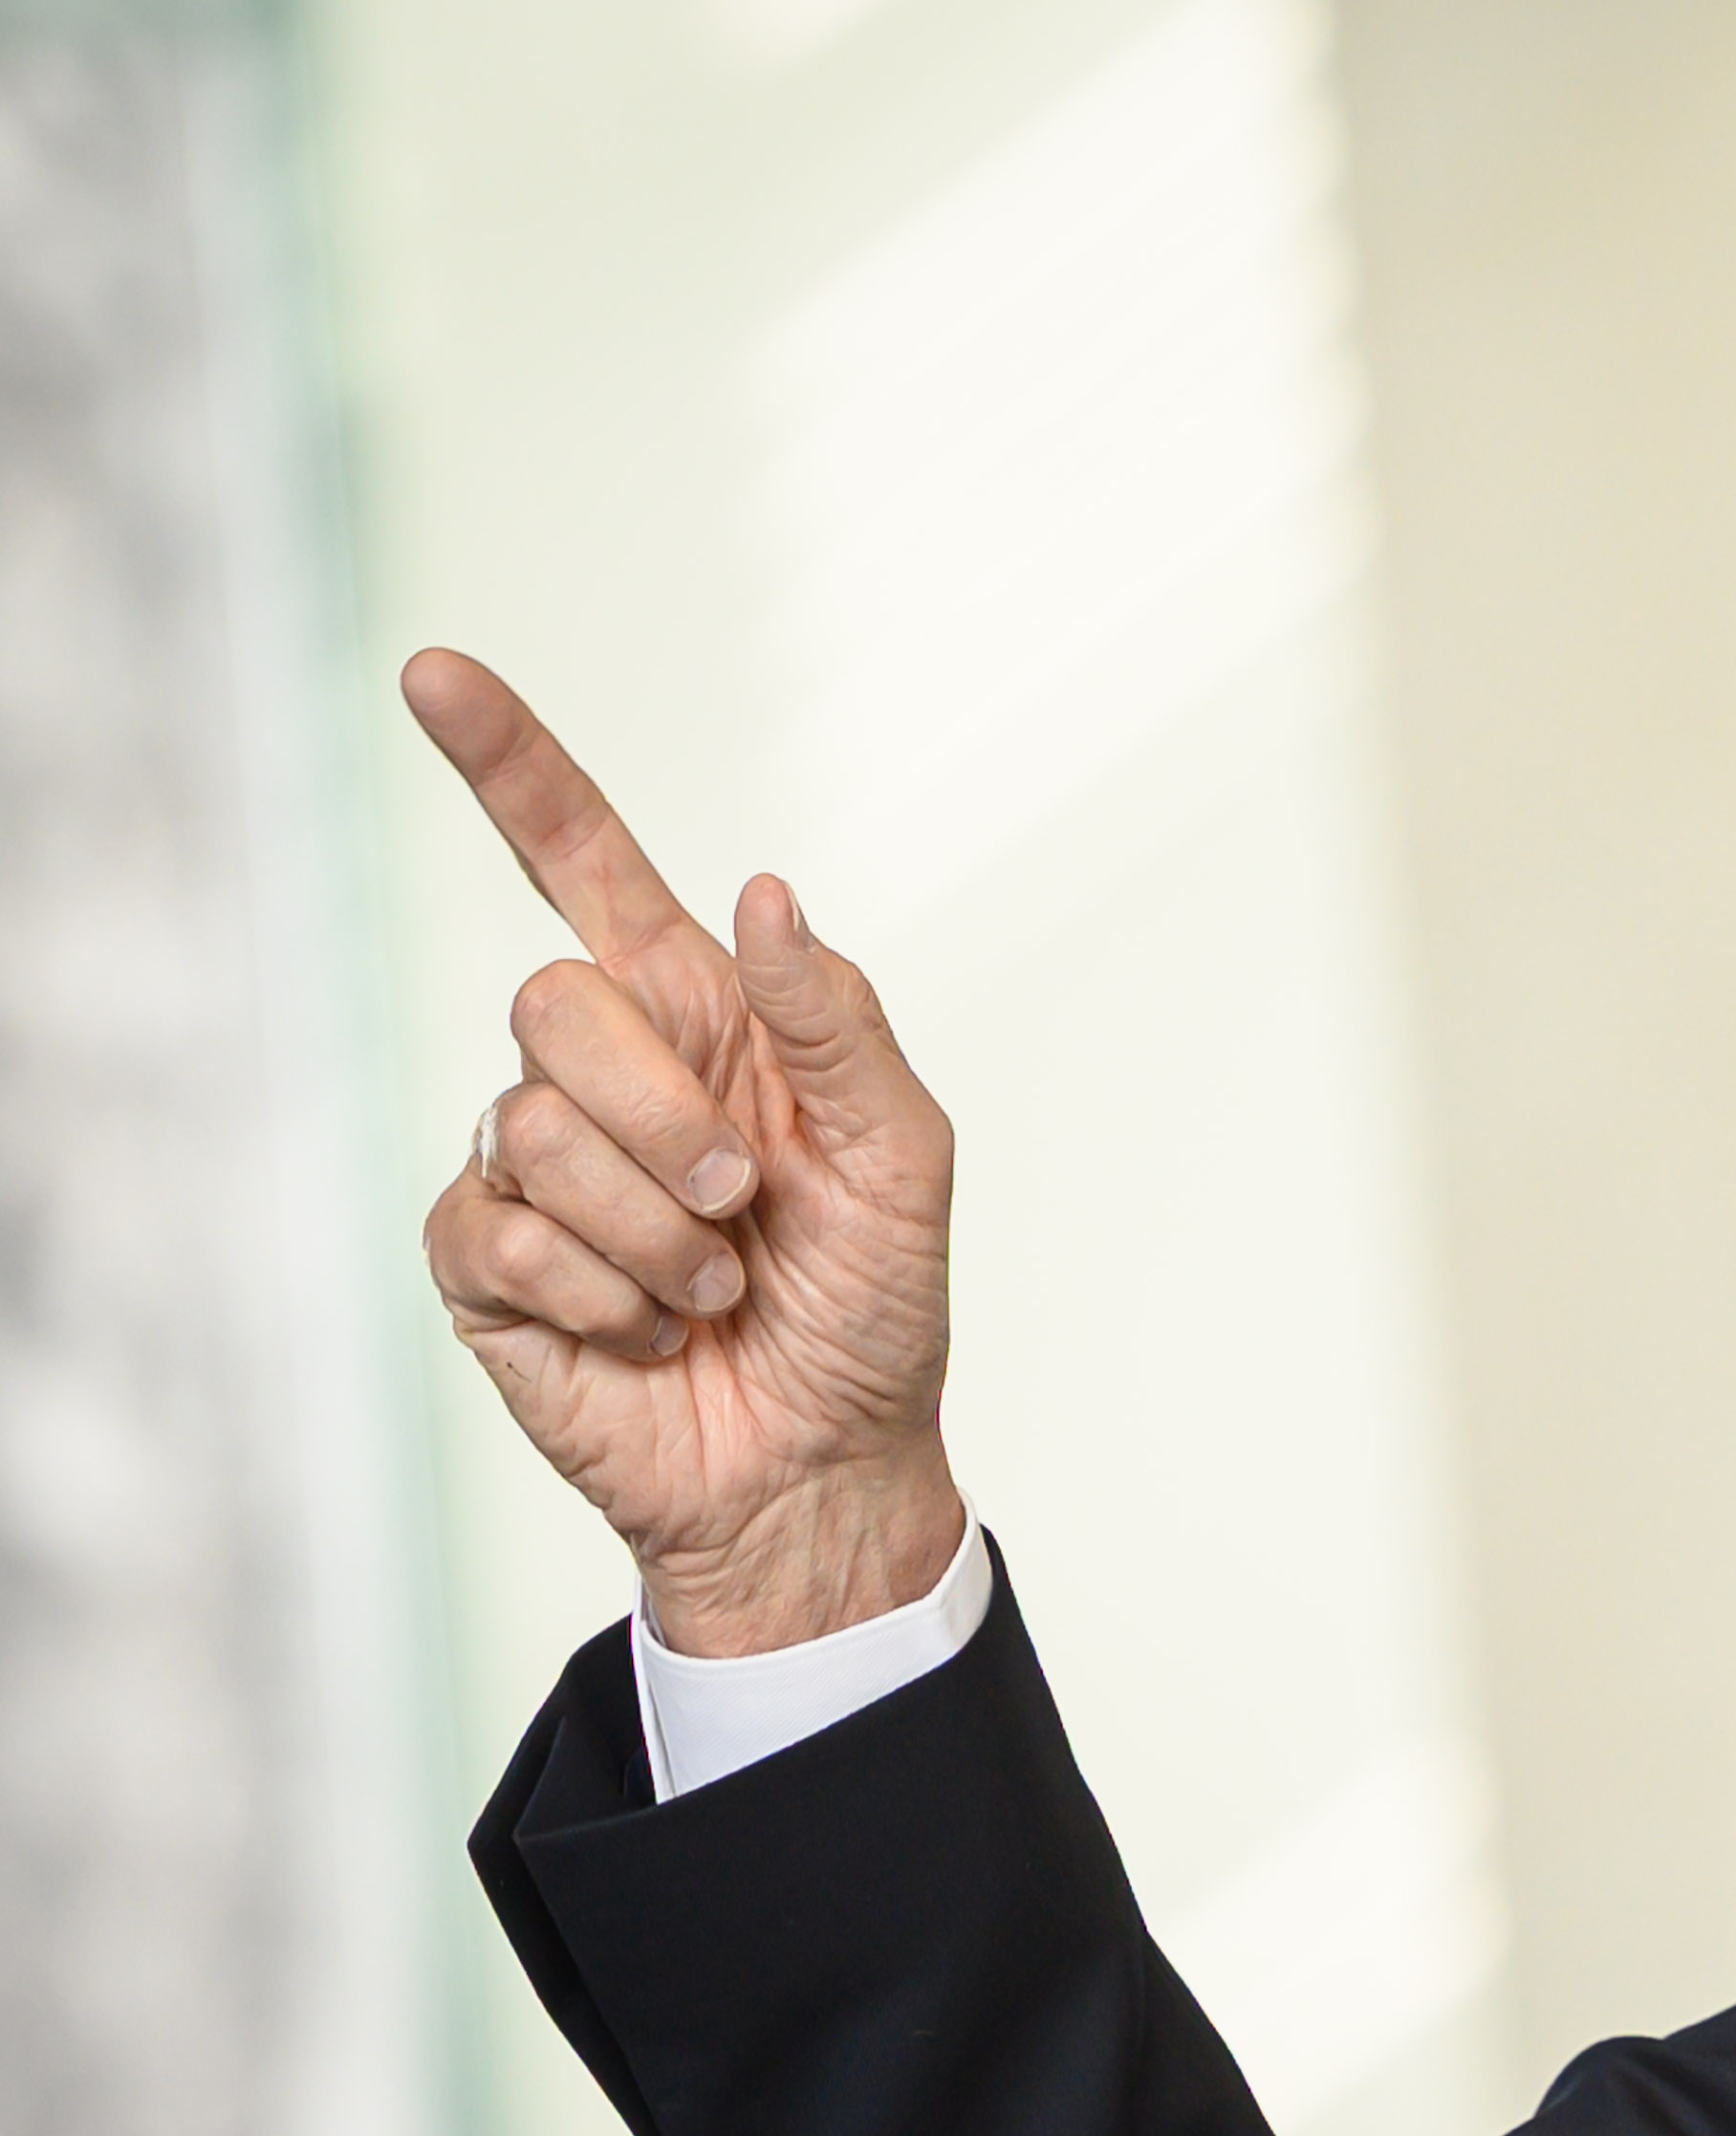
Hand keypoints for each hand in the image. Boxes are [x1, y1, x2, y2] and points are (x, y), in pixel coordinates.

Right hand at [410, 650, 967, 1653]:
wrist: (825, 1463)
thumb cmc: (870, 1306)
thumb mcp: (901, 1157)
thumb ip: (837, 1023)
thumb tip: (770, 893)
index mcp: (699, 1016)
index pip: (581, 862)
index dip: (510, 766)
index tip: (435, 671)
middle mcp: (600, 1071)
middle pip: (551, 1001)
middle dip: (664, 1115)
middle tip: (743, 1206)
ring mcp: (525, 1163)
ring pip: (531, 1126)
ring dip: (654, 1228)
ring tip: (712, 1287)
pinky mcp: (481, 1262)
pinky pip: (501, 1231)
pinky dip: (603, 1293)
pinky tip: (647, 1331)